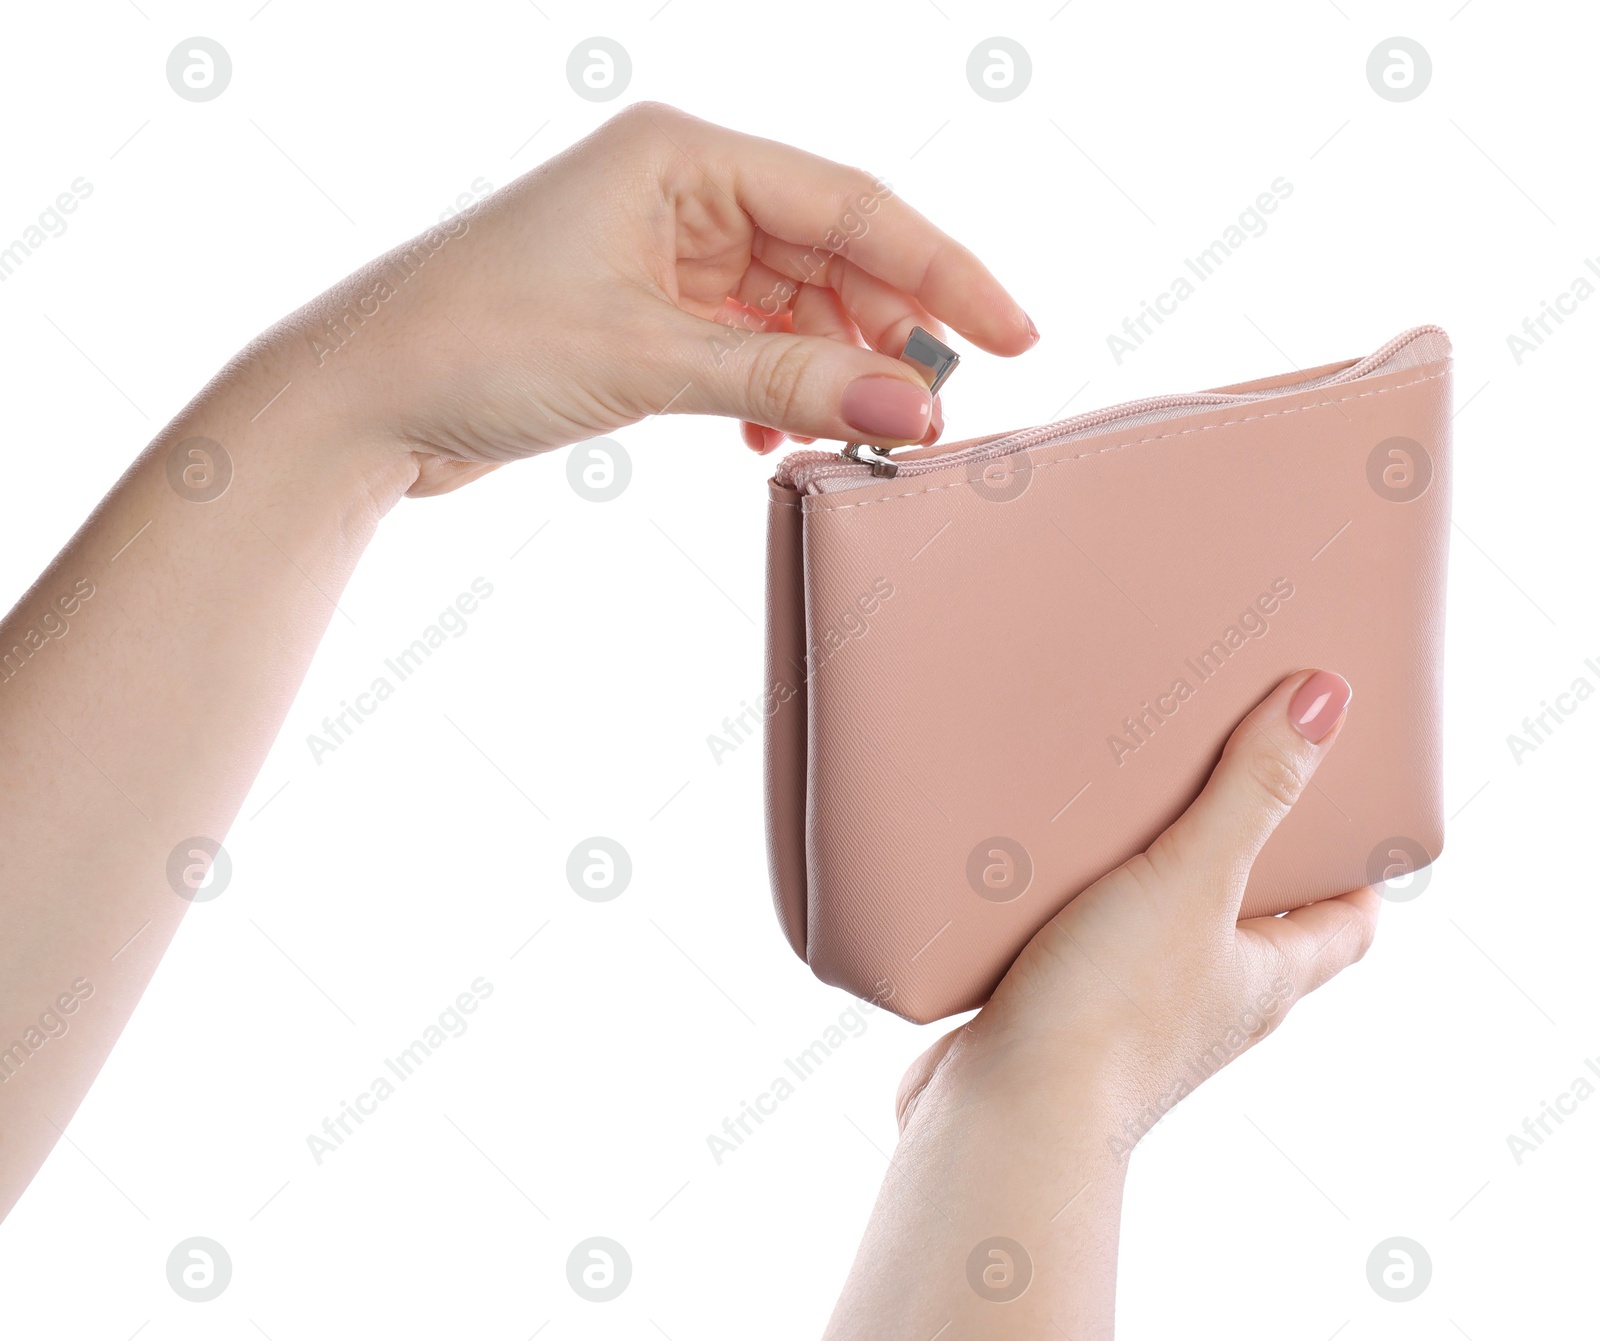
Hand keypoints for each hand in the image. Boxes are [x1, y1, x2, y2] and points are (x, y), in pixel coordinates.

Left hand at [281, 101, 1036, 495]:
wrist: (359, 402)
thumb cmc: (471, 342)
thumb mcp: (647, 360)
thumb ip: (788, 384)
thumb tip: (914, 410)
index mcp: (680, 155)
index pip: (849, 204)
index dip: (941, 272)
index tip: (1013, 335)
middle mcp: (679, 191)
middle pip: (831, 254)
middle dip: (890, 334)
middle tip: (942, 410)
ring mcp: (662, 253)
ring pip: (793, 309)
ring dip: (833, 374)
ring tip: (869, 434)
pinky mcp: (644, 314)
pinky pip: (747, 348)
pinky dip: (775, 394)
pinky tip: (776, 444)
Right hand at [827, 669, 1379, 1337]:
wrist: (1008, 1113)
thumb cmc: (1112, 1012)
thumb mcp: (1193, 881)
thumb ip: (1252, 792)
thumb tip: (1327, 701)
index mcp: (1265, 978)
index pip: (1345, 924)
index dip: (1359, 871)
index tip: (1351, 809)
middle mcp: (1211, 1004)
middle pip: (1257, 925)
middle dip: (1248, 858)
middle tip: (1227, 780)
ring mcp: (1137, 1018)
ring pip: (1165, 934)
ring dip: (1154, 879)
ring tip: (1124, 804)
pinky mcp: (1064, 1018)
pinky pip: (1086, 949)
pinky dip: (1077, 907)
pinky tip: (1036, 869)